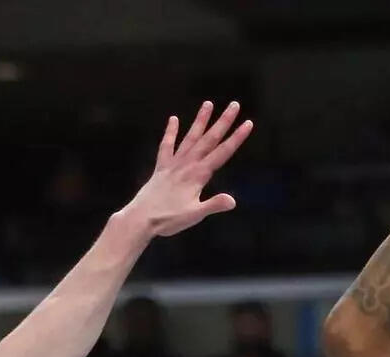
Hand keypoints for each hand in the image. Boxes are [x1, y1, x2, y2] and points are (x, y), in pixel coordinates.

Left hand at [124, 101, 253, 237]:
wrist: (141, 218)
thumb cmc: (169, 219)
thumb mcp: (195, 215)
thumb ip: (214, 205)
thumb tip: (233, 201)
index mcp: (198, 175)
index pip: (223, 153)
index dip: (237, 138)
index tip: (248, 123)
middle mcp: (187, 165)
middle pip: (209, 139)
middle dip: (223, 122)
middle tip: (234, 104)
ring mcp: (173, 164)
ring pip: (190, 138)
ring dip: (200, 121)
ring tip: (208, 103)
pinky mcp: (161, 167)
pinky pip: (167, 146)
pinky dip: (170, 132)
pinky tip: (174, 119)